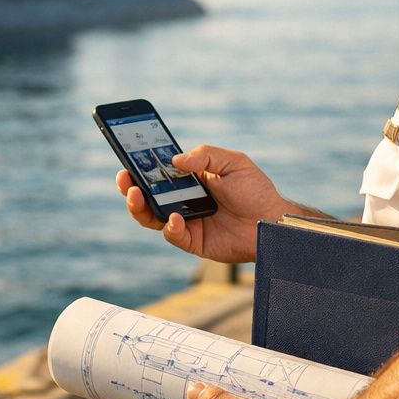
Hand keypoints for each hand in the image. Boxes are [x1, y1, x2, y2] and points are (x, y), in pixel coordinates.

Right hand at [115, 144, 290, 262]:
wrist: (273, 222)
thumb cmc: (256, 191)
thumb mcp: (234, 162)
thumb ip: (206, 156)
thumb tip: (175, 160)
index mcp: (190, 180)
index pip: (159, 173)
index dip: (141, 167)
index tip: (128, 158)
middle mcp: (183, 201)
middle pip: (148, 196)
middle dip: (131, 187)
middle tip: (125, 179)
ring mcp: (187, 222)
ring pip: (152, 217)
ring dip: (140, 207)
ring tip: (137, 196)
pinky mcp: (194, 242)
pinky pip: (173, 236)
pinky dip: (170, 227)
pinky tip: (176, 218)